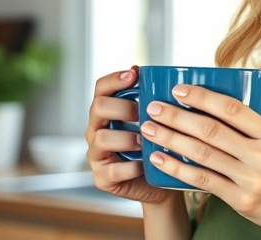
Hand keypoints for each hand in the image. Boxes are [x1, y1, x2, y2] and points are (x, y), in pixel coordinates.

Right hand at [85, 66, 178, 204]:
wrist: (161, 184)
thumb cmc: (158, 147)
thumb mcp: (157, 122)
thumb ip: (155, 102)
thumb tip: (164, 77)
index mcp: (107, 113)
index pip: (101, 88)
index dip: (115, 79)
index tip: (134, 75)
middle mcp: (96, 130)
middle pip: (98, 107)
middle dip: (123, 107)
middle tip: (143, 113)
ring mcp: (96, 155)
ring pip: (102, 138)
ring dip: (127, 137)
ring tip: (146, 141)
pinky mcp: (102, 178)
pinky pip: (113, 170)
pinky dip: (132, 166)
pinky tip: (146, 164)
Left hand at [139, 57, 260, 236]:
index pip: (232, 110)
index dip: (202, 97)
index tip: (178, 89)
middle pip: (211, 131)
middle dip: (177, 117)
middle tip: (152, 106)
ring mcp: (250, 180)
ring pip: (203, 156)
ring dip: (171, 140)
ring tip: (148, 129)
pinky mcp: (241, 201)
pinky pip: (204, 182)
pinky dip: (179, 170)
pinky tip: (160, 159)